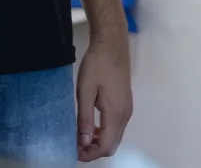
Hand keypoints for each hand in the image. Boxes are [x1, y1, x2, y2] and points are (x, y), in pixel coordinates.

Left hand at [75, 33, 131, 160]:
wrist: (112, 45)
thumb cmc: (97, 66)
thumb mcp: (85, 92)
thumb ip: (85, 119)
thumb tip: (83, 142)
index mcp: (115, 113)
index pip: (105, 146)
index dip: (89, 154)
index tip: (73, 151)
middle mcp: (125, 114)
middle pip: (112, 145)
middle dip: (94, 150)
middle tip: (75, 144)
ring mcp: (127, 109)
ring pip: (115, 137)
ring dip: (99, 141)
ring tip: (80, 135)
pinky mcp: (126, 104)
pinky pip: (117, 127)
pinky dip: (105, 132)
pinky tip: (91, 125)